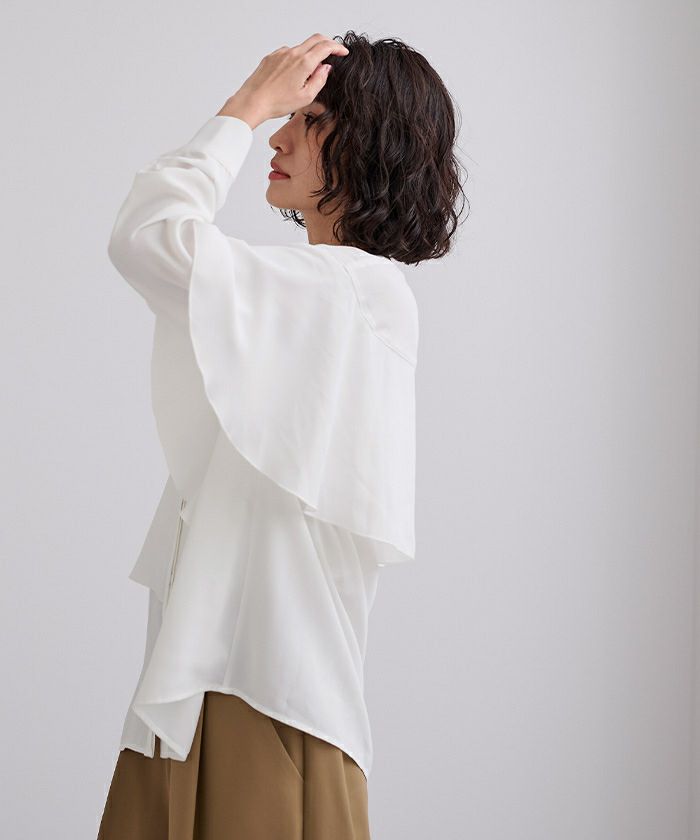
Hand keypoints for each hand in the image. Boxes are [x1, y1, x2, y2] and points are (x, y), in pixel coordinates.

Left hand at [217, 34, 348, 128]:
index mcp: (303, 62)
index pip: (325, 47)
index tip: (342, 52)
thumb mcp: (306, 97)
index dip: (337, 48)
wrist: (253, 101)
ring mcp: (280, 53)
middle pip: (315, 39)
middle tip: (333, 52)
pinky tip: (291, 75)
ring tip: (306, 75)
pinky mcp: (271, 57)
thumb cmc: (277, 102)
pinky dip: (295, 59)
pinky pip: (288, 53)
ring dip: (309, 55)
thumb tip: (325, 68)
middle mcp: (292, 53)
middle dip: (327, 43)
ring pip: (300, 48)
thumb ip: (320, 80)